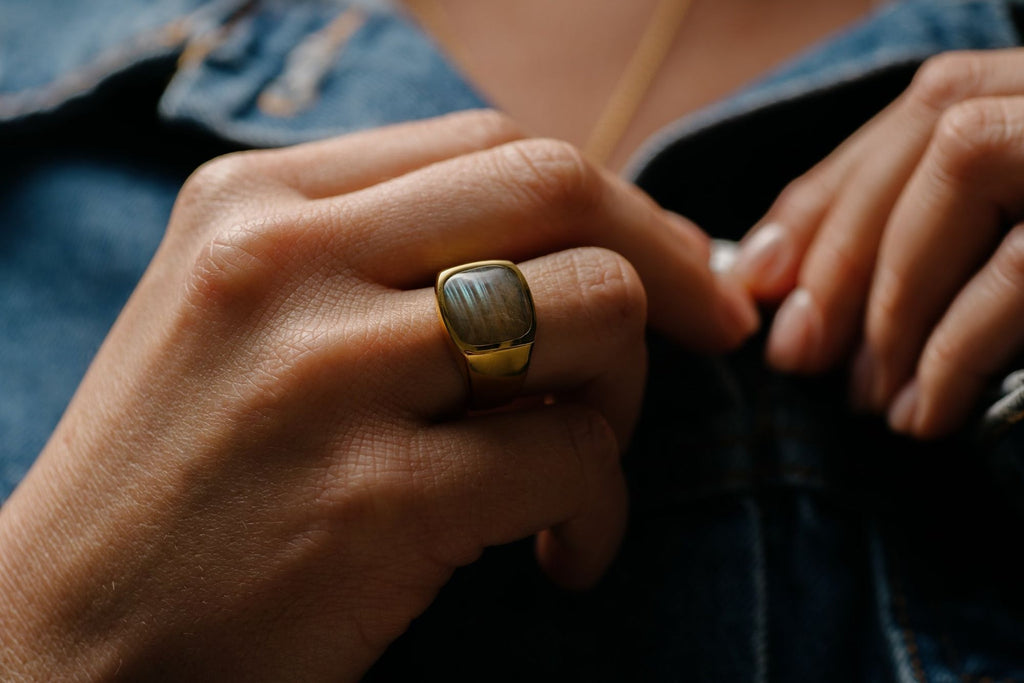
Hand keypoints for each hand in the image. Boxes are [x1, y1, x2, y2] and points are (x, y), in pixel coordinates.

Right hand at [0, 110, 756, 678]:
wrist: (67, 641)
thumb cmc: (184, 476)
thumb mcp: (247, 317)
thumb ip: (387, 257)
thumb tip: (577, 243)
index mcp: (255, 203)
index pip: (489, 145)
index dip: (608, 201)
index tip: (667, 264)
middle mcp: (284, 264)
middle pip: (556, 189)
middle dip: (665, 262)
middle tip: (706, 331)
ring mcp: (327, 378)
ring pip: (591, 311)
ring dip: (624, 396)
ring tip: (579, 465)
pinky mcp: (375, 501)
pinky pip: (572, 458)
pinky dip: (597, 507)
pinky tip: (556, 552)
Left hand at [731, 49, 1023, 438]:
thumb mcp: (991, 249)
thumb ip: (903, 235)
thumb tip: (765, 278)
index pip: (915, 116)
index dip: (824, 200)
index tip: (763, 286)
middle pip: (928, 129)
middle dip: (843, 254)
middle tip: (800, 362)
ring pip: (963, 164)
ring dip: (893, 299)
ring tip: (869, 400)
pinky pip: (1021, 264)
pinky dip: (954, 349)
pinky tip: (924, 414)